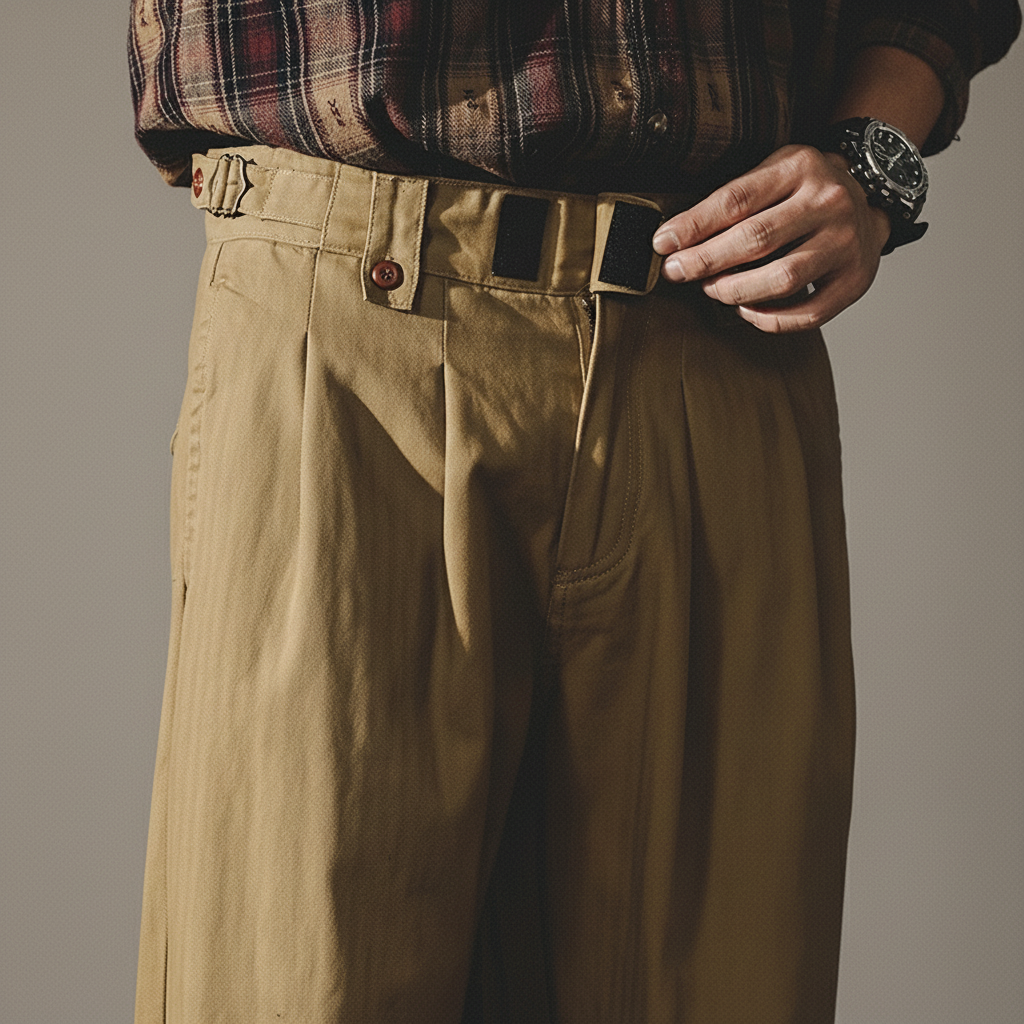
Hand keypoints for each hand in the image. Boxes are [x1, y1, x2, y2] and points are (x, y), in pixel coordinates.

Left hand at [652, 145, 892, 333]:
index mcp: (801, 167)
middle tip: (677, 272)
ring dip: (735, 290)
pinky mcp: (855, 280)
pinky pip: (807, 314)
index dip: (694, 226)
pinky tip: (745, 310)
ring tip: (711, 289)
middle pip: (756, 239)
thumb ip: (734, 198)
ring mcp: (846, 243)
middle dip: (706, 260)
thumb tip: (677, 238)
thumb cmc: (805, 189)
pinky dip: (769, 319)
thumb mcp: (774, 171)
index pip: (736, 200)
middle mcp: (829, 202)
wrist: (872, 194)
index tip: (663, 244)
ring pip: (782, 279)